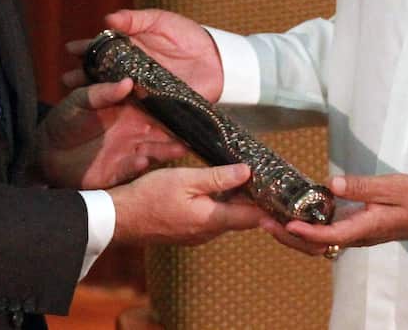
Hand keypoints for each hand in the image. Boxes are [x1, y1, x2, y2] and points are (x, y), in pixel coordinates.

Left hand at [36, 78, 187, 188]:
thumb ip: (102, 92)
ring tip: (182, 146)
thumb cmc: (63, 121)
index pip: (154, 105)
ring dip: (169, 148)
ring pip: (157, 148)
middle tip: (197, 128)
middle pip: (163, 128)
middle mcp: (134, 129)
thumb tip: (128, 81)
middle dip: (180, 128)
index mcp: (127, 109)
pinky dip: (143, 164)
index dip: (171, 104)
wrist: (46, 153)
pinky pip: (138, 167)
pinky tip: (146, 160)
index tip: (188, 102)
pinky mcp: (122, 170)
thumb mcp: (80, 101)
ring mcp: (130, 150)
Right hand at [63, 8, 224, 101]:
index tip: (71, 49)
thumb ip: (135, 19)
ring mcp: (140, 92)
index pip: (101, 51)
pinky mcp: (154, 108)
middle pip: (100, 76)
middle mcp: (129, 73)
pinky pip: (134, 112)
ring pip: (112, 96)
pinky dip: (121, 115)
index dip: (86, 50)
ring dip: (95, 97)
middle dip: (82, 77)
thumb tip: (109, 18)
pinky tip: (106, 117)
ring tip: (77, 98)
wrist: (216, 58)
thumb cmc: (186, 36)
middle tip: (67, 80)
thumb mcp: (160, 21)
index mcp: (128, 51)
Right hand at [109, 163, 266, 244]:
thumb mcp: (185, 179)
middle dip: (256, 201)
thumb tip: (247, 172)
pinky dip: (222, 204)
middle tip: (270, 182)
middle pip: (241, 217)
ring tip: (250, 180)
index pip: (252, 217)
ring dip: (238, 201)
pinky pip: (212, 218)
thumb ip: (218, 177)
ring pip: (227, 217)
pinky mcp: (187, 232)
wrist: (120, 219)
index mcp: (212, 220)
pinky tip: (221, 188)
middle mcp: (208, 232)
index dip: (271, 208)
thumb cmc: (150, 197)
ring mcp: (197, 234)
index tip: (287, 199)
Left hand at [259, 173, 407, 255]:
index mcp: (366, 227)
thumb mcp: (391, 186)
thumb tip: (331, 184)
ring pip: (318, 242)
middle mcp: (356, 235)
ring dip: (292, 234)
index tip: (286, 222)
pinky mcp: (353, 227)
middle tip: (263, 221)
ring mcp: (354, 233)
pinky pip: (325, 232)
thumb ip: (361, 186)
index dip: (307, 231)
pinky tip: (290, 212)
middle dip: (289, 236)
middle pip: (317, 245)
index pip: (331, 235)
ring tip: (268, 218)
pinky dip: (304, 226)